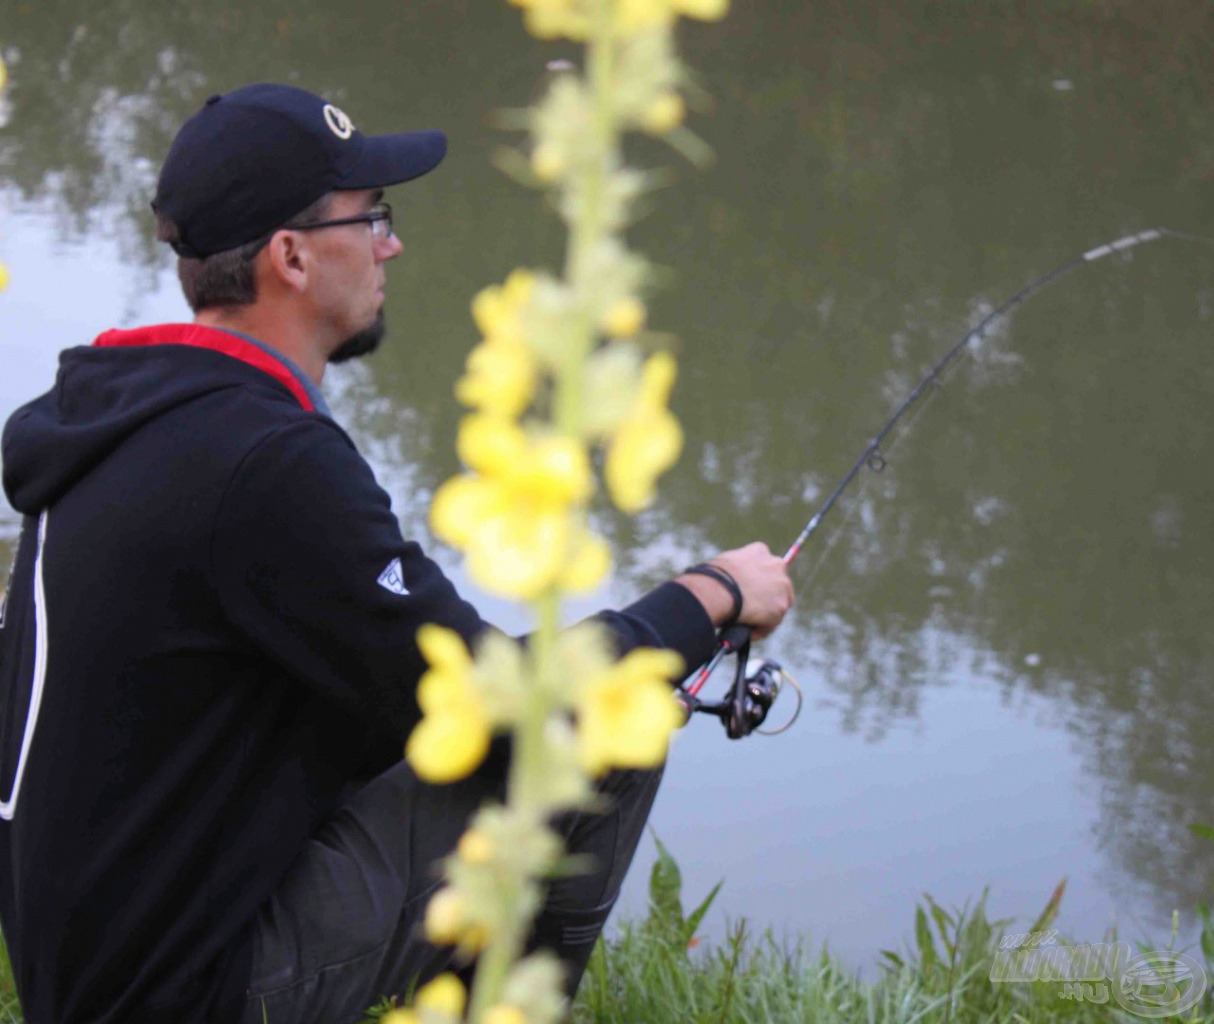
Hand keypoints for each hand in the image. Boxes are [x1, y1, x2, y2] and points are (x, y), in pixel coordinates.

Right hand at [676, 541, 794, 639]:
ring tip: (747, 623)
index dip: (757, 581)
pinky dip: (761, 629)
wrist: (717, 589)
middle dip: (766, 596)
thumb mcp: (724, 565)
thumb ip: (735, 571)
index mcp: (760, 551)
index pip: (765, 567)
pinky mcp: (780, 606)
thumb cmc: (712, 578)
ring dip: (765, 615)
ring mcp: (781, 585)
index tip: (749, 590)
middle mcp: (776, 565)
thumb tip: (729, 583)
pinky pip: (772, 622)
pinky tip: (748, 631)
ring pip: (777, 604)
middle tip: (751, 608)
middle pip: (777, 585)